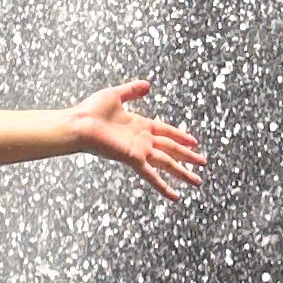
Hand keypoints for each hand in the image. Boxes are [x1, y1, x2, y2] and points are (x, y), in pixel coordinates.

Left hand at [67, 81, 204, 202]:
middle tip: (203, 163)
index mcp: (140, 125)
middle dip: (188, 156)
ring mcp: (139, 151)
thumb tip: (148, 85)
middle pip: (171, 149)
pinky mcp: (133, 159)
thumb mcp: (116, 95)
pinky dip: (164, 186)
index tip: (194, 141)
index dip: (181, 136)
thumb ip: (132, 91)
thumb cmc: (91, 110)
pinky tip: (175, 196)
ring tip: (198, 182)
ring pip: (167, 163)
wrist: (78, 124)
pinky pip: (152, 175)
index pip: (166, 131)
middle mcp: (142, 140)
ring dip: (183, 172)